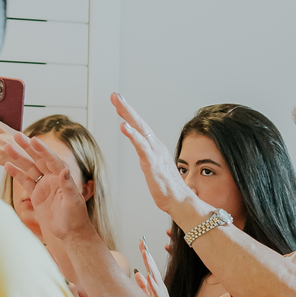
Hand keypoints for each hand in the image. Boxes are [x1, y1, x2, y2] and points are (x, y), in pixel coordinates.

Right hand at [0, 130, 93, 245]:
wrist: (70, 232)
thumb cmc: (76, 217)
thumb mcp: (73, 202)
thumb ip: (69, 186)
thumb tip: (65, 171)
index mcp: (63, 176)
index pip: (51, 159)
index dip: (43, 150)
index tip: (33, 140)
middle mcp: (53, 177)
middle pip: (38, 159)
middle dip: (28, 147)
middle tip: (17, 135)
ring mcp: (44, 185)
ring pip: (29, 168)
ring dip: (18, 158)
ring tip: (7, 147)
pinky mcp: (36, 194)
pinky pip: (25, 181)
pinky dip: (16, 173)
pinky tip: (7, 165)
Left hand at [111, 93, 195, 220]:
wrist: (180, 201)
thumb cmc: (168, 189)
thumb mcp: (156, 170)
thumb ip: (151, 160)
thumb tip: (147, 157)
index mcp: (155, 148)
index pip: (141, 127)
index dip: (129, 114)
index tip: (119, 103)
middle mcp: (156, 146)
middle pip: (139, 122)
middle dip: (126, 107)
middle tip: (115, 95)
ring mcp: (155, 153)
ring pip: (140, 129)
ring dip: (128, 114)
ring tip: (117, 103)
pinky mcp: (152, 163)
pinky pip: (141, 146)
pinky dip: (132, 135)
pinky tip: (124, 126)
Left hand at [133, 238, 174, 296]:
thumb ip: (143, 286)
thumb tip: (138, 273)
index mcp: (156, 285)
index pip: (150, 267)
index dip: (146, 255)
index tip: (141, 243)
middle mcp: (159, 287)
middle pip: (152, 267)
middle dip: (147, 255)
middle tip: (142, 242)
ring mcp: (161, 294)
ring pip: (154, 276)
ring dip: (150, 264)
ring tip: (145, 253)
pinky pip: (156, 291)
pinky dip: (153, 282)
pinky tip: (149, 274)